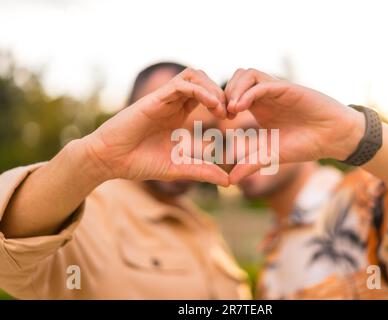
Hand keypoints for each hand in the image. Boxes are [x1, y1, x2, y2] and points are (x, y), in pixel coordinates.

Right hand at [83, 68, 228, 185]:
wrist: (110, 161)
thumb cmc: (140, 162)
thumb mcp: (179, 167)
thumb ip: (202, 171)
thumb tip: (228, 181)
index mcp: (179, 114)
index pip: (206, 96)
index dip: (222, 102)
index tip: (233, 119)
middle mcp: (172, 103)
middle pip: (202, 80)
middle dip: (221, 92)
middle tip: (230, 112)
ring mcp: (163, 99)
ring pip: (193, 76)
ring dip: (212, 87)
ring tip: (221, 108)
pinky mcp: (153, 99)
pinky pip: (180, 85)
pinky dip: (199, 90)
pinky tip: (211, 105)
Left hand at [224, 68, 364, 182]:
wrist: (333, 138)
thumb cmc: (305, 144)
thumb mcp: (271, 155)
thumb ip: (250, 163)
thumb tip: (229, 181)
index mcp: (259, 107)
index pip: (233, 93)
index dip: (221, 102)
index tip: (218, 120)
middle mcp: (265, 95)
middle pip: (236, 78)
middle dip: (224, 92)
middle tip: (222, 114)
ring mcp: (276, 90)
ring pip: (247, 74)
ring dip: (234, 89)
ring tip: (231, 111)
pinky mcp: (288, 89)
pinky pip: (262, 83)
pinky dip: (248, 93)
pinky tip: (241, 108)